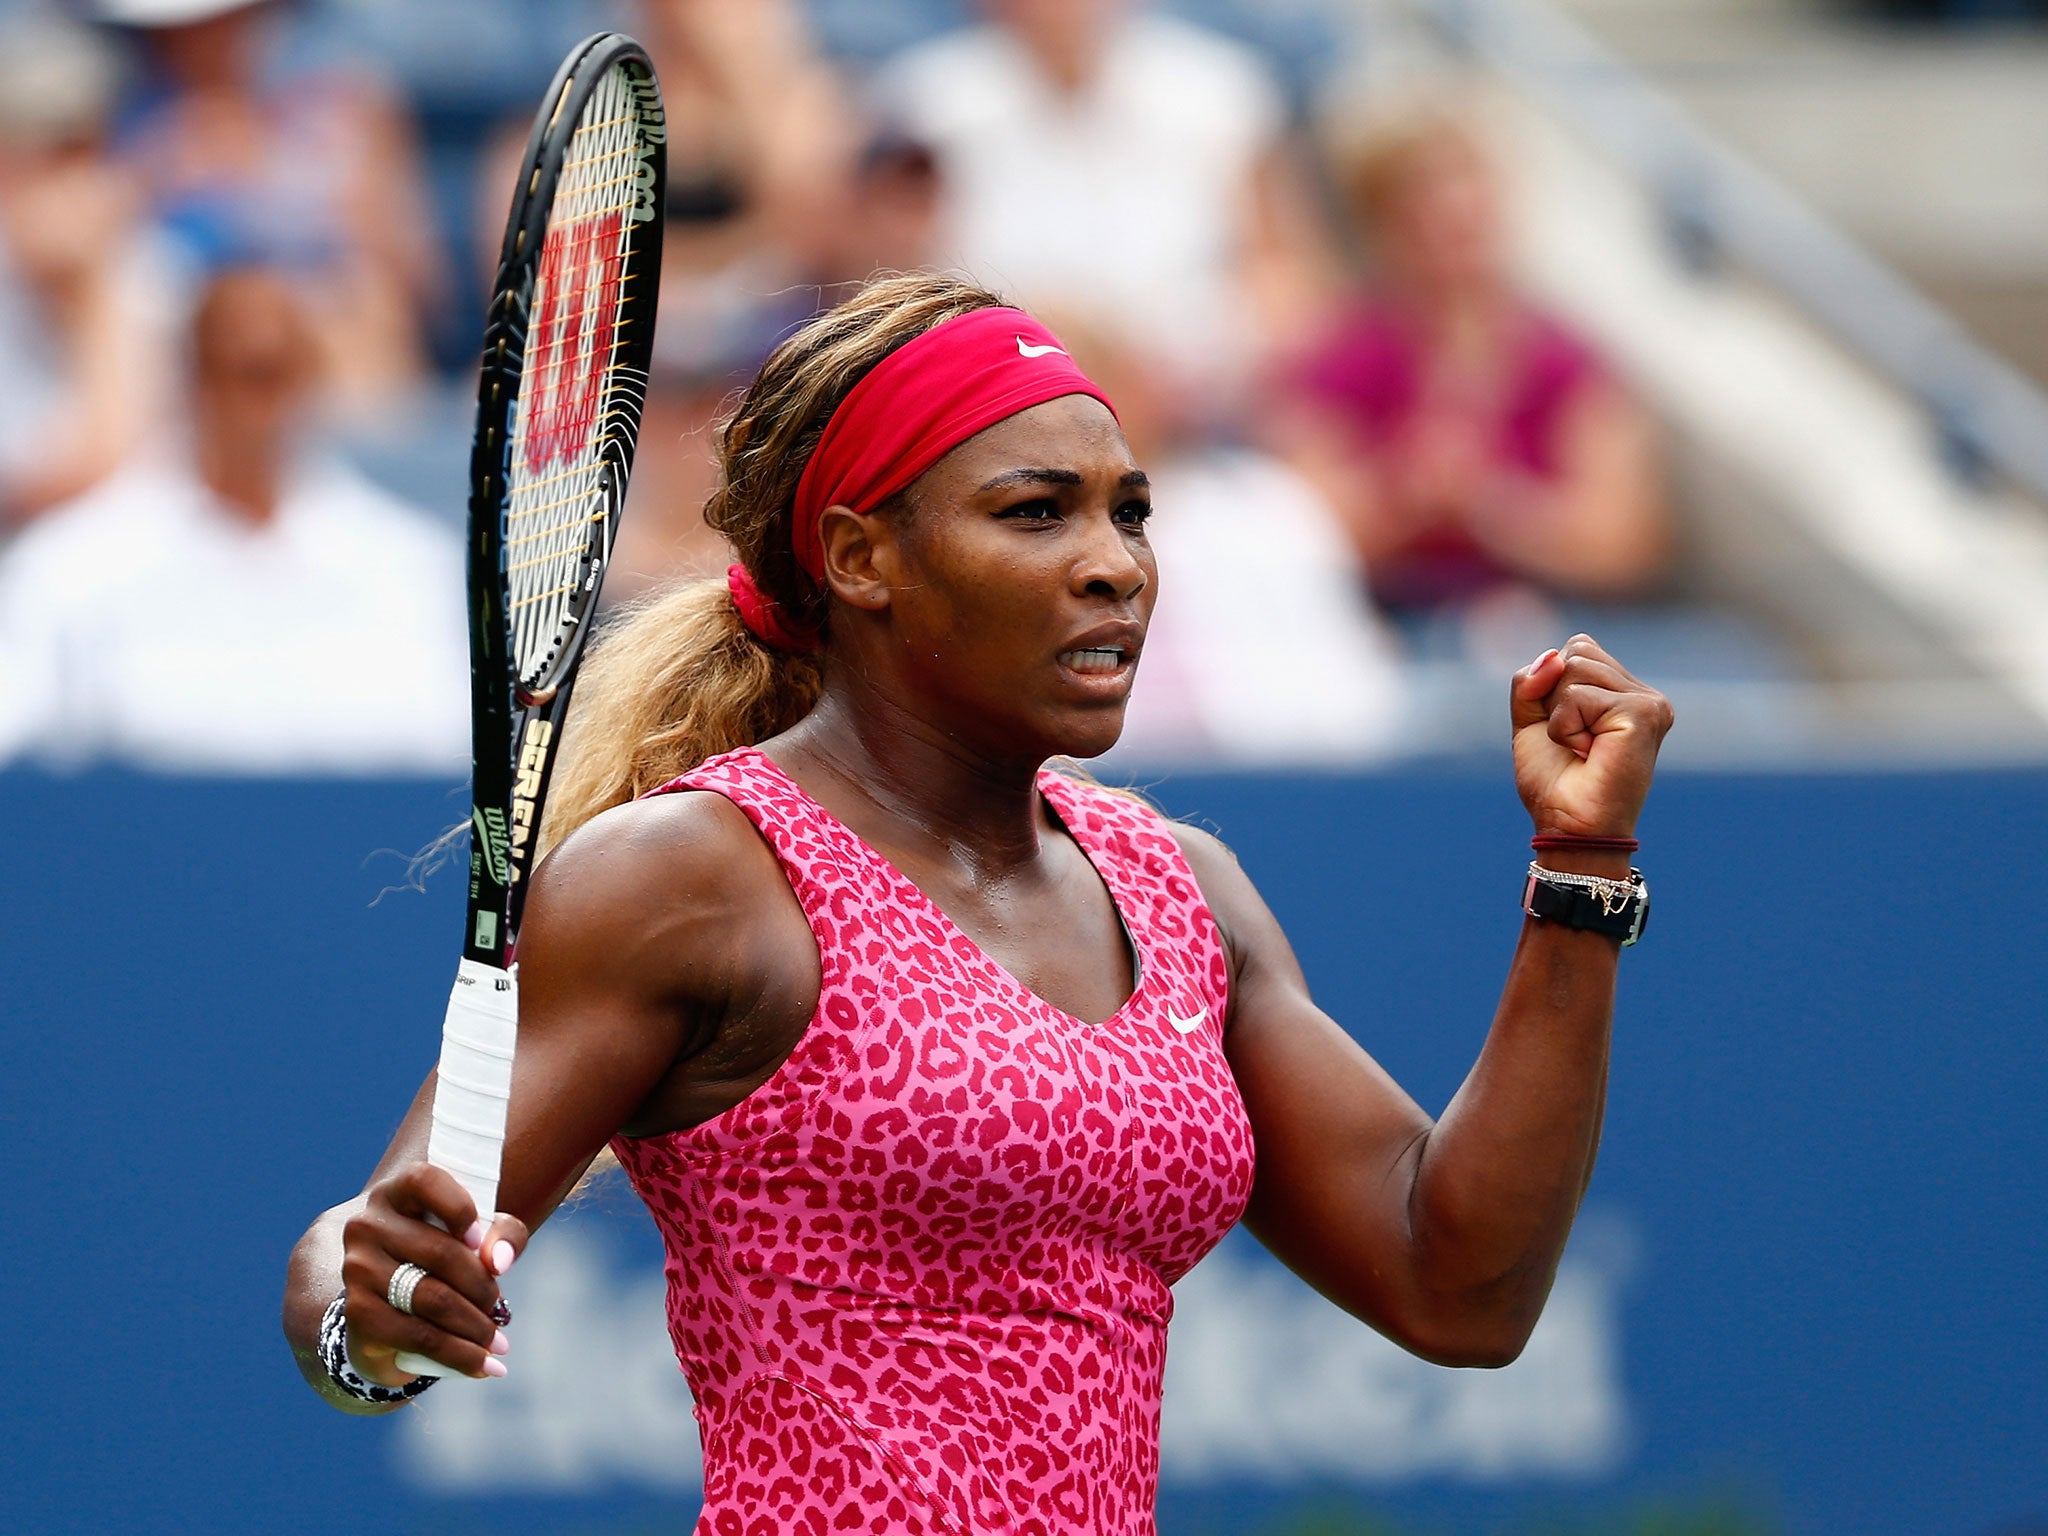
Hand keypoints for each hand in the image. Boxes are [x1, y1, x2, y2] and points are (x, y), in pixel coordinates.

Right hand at [339, 1165, 528, 1383]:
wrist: (391, 1302)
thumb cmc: (445, 1255)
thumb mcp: (479, 1236)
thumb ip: (502, 1234)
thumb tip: (499, 1260)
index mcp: (398, 1193)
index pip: (424, 1181)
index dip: (458, 1206)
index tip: (480, 1237)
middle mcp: (368, 1225)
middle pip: (442, 1252)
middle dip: (482, 1287)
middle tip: (500, 1308)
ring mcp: (357, 1269)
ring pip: (431, 1298)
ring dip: (475, 1326)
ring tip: (499, 1343)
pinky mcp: (358, 1312)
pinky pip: (416, 1336)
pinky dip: (457, 1355)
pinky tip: (483, 1367)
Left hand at [1509, 635, 1672, 838]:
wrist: (1570, 827)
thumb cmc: (1555, 782)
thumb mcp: (1531, 721)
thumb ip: (1531, 681)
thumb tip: (1553, 656)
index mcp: (1623, 691)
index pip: (1577, 647)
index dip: (1550, 686)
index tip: (1566, 730)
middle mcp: (1643, 693)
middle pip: (1575, 652)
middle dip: (1553, 699)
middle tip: (1574, 742)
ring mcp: (1648, 702)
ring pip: (1574, 668)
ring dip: (1560, 715)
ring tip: (1583, 748)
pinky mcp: (1643, 713)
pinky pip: (1577, 695)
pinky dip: (1565, 727)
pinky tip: (1588, 753)